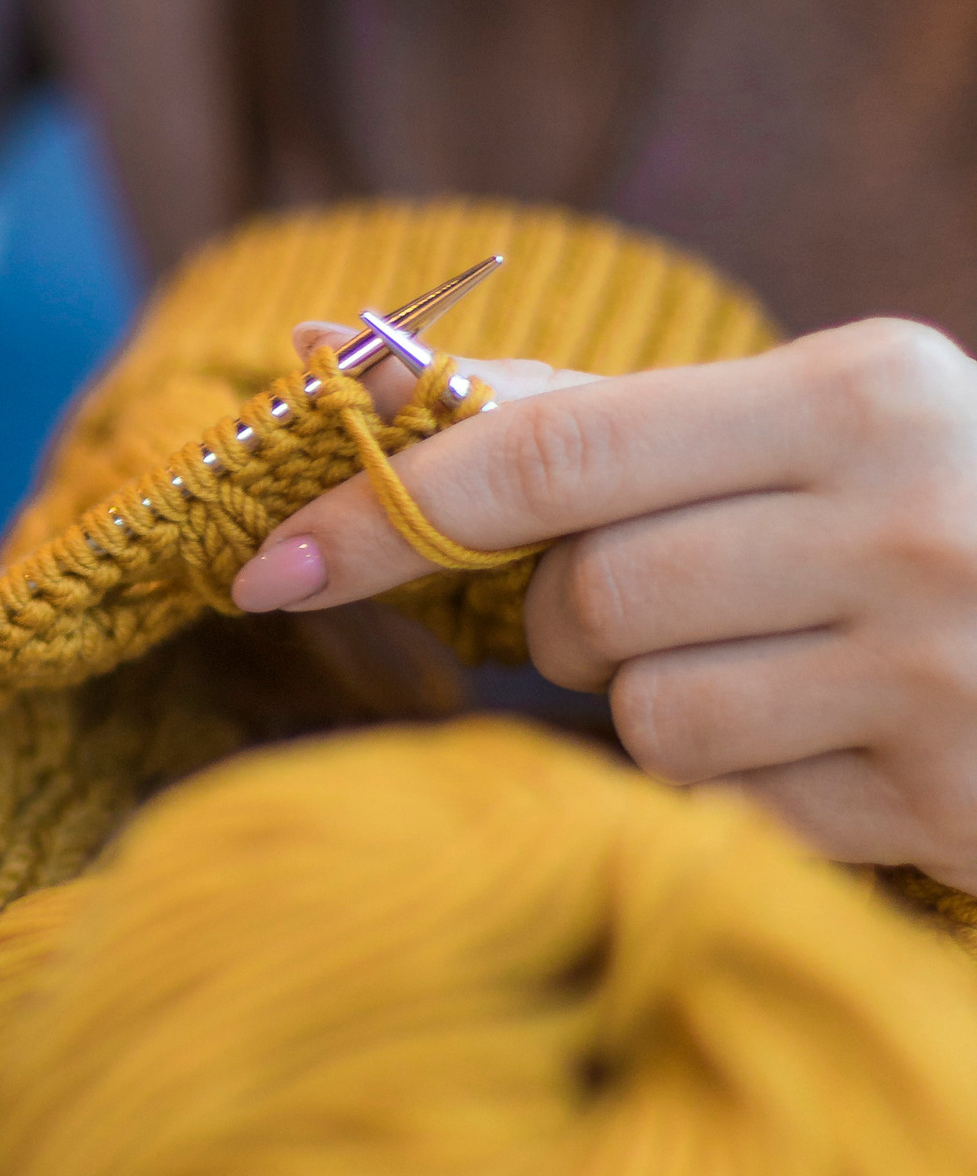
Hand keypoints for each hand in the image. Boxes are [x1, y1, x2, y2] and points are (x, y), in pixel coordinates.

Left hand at [229, 318, 976, 886]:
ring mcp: (933, 665)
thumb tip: (352, 363)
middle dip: (575, 622)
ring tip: (780, 674)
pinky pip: (731, 812)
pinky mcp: (947, 798)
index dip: (391, 511)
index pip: (554, 454)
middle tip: (669, 606)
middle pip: (589, 600)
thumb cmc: (946, 518)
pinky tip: (839, 750)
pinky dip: (747, 793)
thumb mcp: (816, 431)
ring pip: (647, 719)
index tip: (266, 564)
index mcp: (860, 391)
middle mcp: (904, 515)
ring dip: (662, 712)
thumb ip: (601, 419)